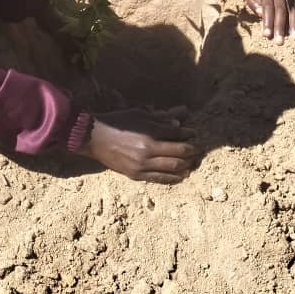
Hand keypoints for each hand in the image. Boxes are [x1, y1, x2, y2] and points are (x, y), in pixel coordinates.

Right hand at [79, 107, 196, 183]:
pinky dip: (173, 178)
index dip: (188, 133)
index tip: (194, 133)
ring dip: (186, 165)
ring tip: (193, 163)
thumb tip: (180, 119)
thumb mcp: (140, 114)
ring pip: (172, 168)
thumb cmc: (118, 122)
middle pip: (179, 153)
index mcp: (149, 132)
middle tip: (199, 150)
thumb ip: (161, 117)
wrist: (95, 138)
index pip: (176, 134)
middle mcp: (148, 150)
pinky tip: (181, 175)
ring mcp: (142, 165)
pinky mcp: (137, 175)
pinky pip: (160, 179)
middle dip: (192, 151)